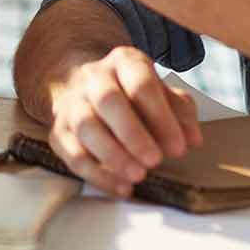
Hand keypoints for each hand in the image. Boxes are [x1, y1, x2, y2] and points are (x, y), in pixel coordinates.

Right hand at [46, 46, 202, 197]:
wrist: (87, 87)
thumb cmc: (132, 95)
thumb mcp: (162, 93)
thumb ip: (180, 112)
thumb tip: (192, 139)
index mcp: (123, 62)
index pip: (141, 84)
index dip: (162, 118)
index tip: (179, 148)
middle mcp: (93, 77)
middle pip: (107, 100)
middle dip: (132, 134)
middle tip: (155, 161)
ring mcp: (72, 103)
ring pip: (85, 126)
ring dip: (113, 155)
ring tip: (138, 176)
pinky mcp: (58, 131)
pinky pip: (73, 154)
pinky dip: (98, 174)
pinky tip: (121, 186)